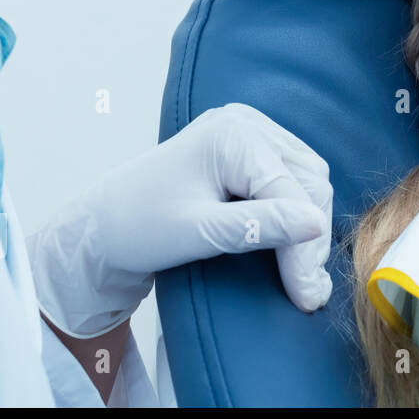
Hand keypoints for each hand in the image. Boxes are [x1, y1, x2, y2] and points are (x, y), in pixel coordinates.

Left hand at [28, 103, 333, 337]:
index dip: (304, 245)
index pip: (290, 190)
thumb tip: (317, 227)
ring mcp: (249, 135)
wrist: (101, 228)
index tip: (308, 293)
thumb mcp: (199, 233)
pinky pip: (292, 181)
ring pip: (307, 182)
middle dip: (309, 238)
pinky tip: (290, 246)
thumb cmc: (137, 227)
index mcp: (232, 133)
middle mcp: (246, 124)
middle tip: (308, 290)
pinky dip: (295, 214)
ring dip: (307, 226)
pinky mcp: (249, 154)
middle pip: (308, 181)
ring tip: (300, 274)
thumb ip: (260, 226)